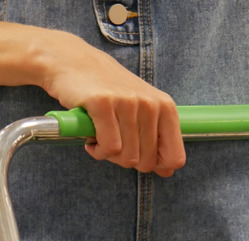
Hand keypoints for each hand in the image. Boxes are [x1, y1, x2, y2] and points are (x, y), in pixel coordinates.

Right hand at [41, 32, 183, 176]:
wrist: (73, 60)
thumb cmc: (108, 90)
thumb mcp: (141, 111)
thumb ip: (156, 141)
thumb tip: (167, 172)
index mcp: (166, 108)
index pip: (175, 158)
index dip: (157, 165)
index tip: (139, 155)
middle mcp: (151, 105)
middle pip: (147, 162)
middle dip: (127, 160)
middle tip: (113, 143)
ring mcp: (128, 103)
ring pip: (127, 157)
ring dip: (109, 155)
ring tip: (101, 137)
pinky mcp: (103, 104)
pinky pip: (108, 147)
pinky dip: (97, 150)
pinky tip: (91, 137)